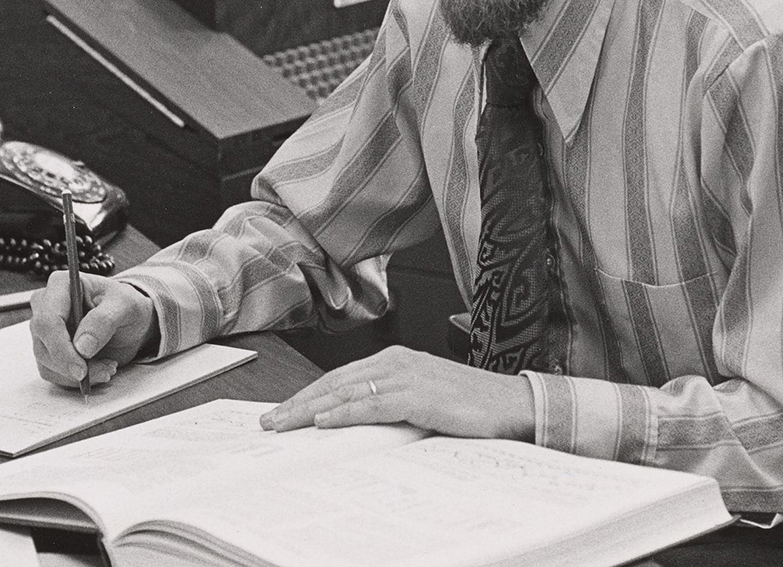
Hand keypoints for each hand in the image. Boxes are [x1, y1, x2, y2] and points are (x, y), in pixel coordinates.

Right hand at [30, 272, 158, 387]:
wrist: (128, 321)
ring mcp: (44, 330)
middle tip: (103, 370)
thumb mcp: (125, 306)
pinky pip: (53, 373)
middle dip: (72, 365)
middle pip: (43, 344)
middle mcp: (46, 306)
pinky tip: (98, 369)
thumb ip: (104, 320)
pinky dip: (76, 379)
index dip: (61, 347)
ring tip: (107, 366)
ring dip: (78, 374)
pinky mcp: (48, 350)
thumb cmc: (124, 305)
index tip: (81, 367)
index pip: (48, 320)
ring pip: (47, 363)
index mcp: (61, 285)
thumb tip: (82, 346)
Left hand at [259, 345, 534, 440]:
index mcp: (396, 359)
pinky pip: (373, 404)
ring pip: (346, 391)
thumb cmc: (470, 404)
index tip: (283, 411)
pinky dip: (345, 412)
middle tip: (270, 420)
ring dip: (311, 408)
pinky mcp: (418, 394)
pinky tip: (324, 422)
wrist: (511, 404)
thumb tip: (354, 421)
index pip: (340, 376)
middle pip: (335, 381)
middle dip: (299, 402)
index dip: (308, 393)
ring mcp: (407, 375)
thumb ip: (390, 404)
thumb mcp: (422, 400)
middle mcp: (397, 361)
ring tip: (284, 423)